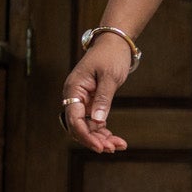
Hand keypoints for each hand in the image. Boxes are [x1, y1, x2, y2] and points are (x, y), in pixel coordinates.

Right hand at [60, 38, 132, 153]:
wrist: (115, 43)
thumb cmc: (111, 55)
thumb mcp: (110, 77)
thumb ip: (103, 98)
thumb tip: (98, 121)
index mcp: (73, 89)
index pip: (74, 119)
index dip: (86, 135)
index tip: (101, 147)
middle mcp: (74, 97)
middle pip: (79, 126)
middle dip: (94, 139)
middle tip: (112, 148)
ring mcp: (82, 100)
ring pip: (87, 126)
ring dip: (101, 138)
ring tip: (118, 146)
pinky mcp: (91, 102)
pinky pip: (94, 121)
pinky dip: (104, 131)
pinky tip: (116, 140)